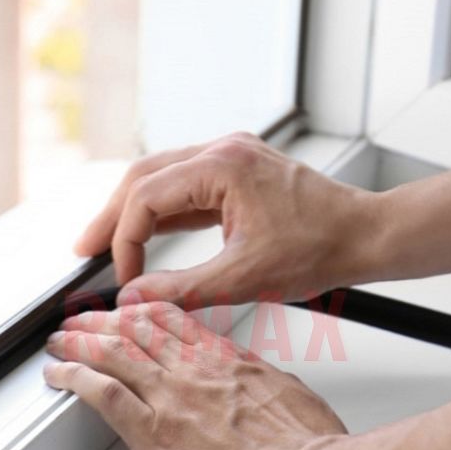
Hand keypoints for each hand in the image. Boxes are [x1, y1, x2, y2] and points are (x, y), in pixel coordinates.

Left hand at [44, 299, 346, 449]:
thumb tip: (254, 381)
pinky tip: (58, 374)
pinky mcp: (154, 432)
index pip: (173, 321)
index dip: (142, 312)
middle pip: (136, 329)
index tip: (127, 312)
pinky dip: (74, 377)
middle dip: (102, 321)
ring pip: (113, 352)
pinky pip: (103, 393)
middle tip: (81, 321)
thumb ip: (261, 382)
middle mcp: (195, 369)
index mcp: (228, 359)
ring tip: (59, 341)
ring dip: (79, 342)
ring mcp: (172, 397)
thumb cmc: (307, 448)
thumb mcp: (290, 394)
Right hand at [74, 132, 379, 306]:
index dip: (124, 240)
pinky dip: (165, 211)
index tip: (122, 277)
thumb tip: (134, 298)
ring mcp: (232, 157)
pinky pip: (188, 187)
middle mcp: (224, 151)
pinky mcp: (240, 172)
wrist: (366, 236)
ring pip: (163, 178)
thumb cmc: (321, 249)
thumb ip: (181, 289)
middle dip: (113, 216)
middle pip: (144, 177)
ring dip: (135, 212)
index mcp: (222, 166)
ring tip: (107, 243)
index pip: (146, 198)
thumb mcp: (244, 279)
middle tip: (84, 248)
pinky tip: (149, 234)